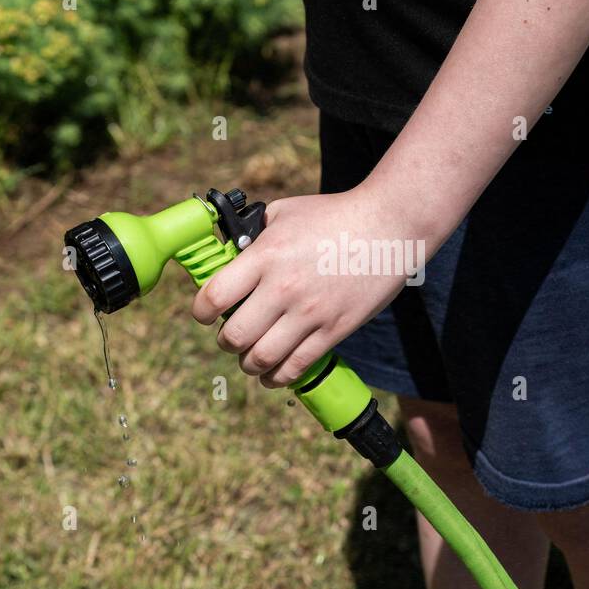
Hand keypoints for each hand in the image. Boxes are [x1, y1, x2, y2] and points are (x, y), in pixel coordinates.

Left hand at [191, 187, 427, 387]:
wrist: (388, 227)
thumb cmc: (334, 215)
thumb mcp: (284, 212)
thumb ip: (253, 233)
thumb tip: (229, 253)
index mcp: (265, 255)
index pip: (213, 297)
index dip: (201, 312)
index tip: (206, 314)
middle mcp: (283, 287)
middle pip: (234, 336)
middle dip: (226, 342)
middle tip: (232, 336)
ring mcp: (310, 312)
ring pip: (261, 359)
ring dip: (249, 364)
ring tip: (252, 357)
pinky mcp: (334, 330)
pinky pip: (296, 367)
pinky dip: (278, 377)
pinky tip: (274, 373)